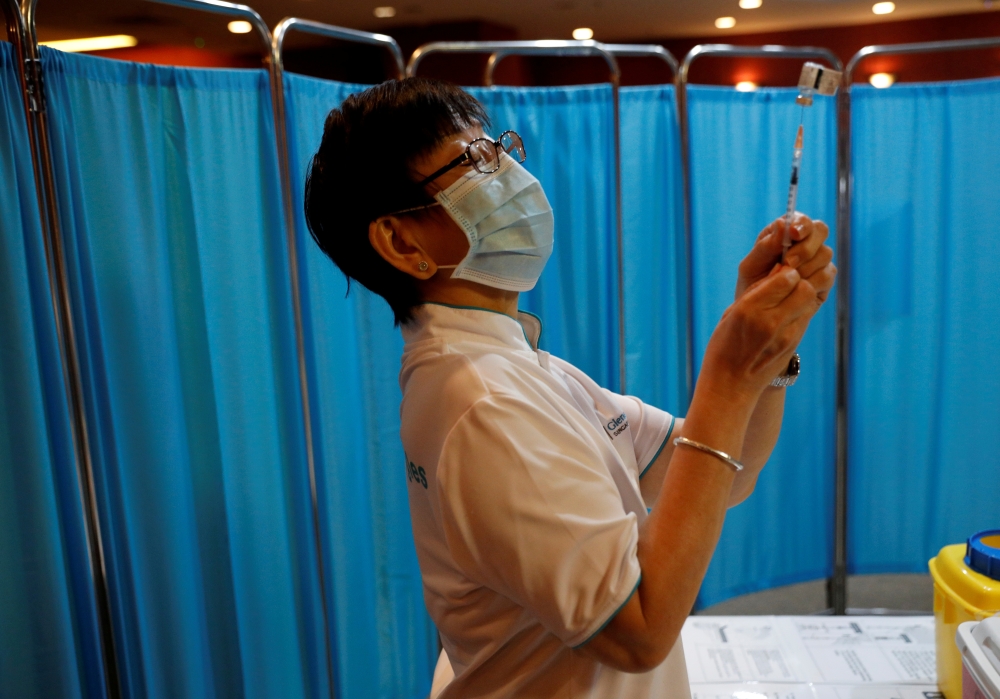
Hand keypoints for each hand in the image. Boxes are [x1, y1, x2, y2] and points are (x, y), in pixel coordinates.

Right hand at [701, 264, 822, 406]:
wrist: (730, 385)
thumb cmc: (723, 347)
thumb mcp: (731, 314)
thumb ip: (755, 293)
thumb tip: (778, 271)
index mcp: (748, 309)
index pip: (785, 278)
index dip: (785, 272)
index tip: (777, 274)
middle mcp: (770, 321)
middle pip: (803, 288)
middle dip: (797, 281)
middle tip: (785, 286)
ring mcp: (786, 335)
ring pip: (808, 301)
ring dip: (800, 295)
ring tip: (785, 299)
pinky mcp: (794, 344)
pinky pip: (805, 316)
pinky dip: (799, 310)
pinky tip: (786, 314)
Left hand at [736, 213, 836, 302]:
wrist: (758, 310)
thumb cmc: (752, 283)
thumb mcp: (751, 264)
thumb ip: (767, 245)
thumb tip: (782, 224)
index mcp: (786, 232)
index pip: (803, 220)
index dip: (802, 225)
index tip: (793, 234)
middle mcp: (806, 242)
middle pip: (820, 231)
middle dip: (804, 247)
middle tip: (788, 263)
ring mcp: (818, 260)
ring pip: (825, 254)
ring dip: (806, 266)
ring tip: (787, 278)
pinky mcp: (824, 278)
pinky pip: (827, 275)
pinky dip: (812, 281)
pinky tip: (797, 287)